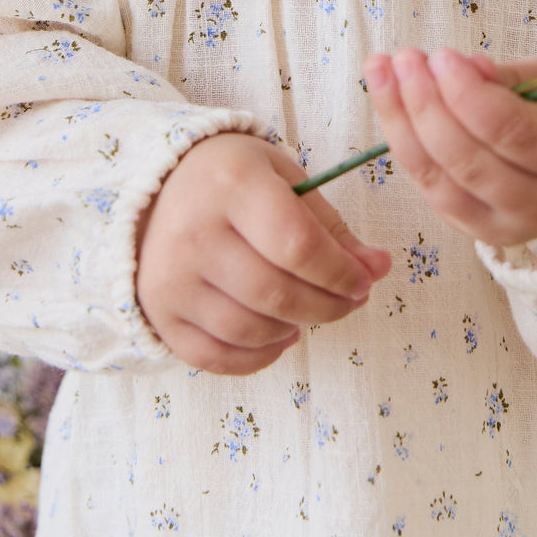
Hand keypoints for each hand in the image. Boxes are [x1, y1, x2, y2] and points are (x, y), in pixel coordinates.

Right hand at [135, 131, 390, 374]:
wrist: (159, 187)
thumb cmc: (234, 179)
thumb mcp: (285, 180)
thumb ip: (330, 226)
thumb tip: (377, 268)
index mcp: (232, 185)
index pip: (297, 245)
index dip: (340, 273)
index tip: (364, 280)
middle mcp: (194, 233)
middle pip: (276, 293)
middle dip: (327, 306)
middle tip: (349, 300)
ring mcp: (171, 278)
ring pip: (249, 330)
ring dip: (294, 329)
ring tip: (310, 312)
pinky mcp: (159, 313)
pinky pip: (215, 356)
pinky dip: (257, 357)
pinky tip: (278, 335)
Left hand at [363, 48, 536, 251]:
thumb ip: (514, 76)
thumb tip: (465, 67)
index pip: (514, 132)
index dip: (469, 95)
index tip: (441, 55)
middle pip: (470, 162)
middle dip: (426, 105)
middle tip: (404, 58)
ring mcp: (508, 226)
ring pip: (442, 181)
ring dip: (402, 123)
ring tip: (382, 72)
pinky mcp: (479, 232)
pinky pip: (432, 191)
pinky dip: (405, 145)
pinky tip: (392, 104)